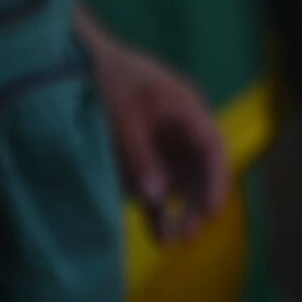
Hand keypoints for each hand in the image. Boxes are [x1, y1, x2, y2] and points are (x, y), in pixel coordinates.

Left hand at [84, 23, 228, 244]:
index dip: (217, 180)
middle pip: (202, 170)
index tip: (212, 210)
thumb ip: (141, 156)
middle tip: (187, 234)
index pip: (212, 147)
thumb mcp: (124, 116)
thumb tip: (159, 198)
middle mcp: (183, 129)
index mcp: (187, 110)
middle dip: (199, 203)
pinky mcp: (149, 156)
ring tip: (169, 240)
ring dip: (181, 209)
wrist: (84, 61)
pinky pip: (160, 185)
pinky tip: (158, 231)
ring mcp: (167, 143)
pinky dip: (160, 206)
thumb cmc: (110, 81)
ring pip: (184, 181)